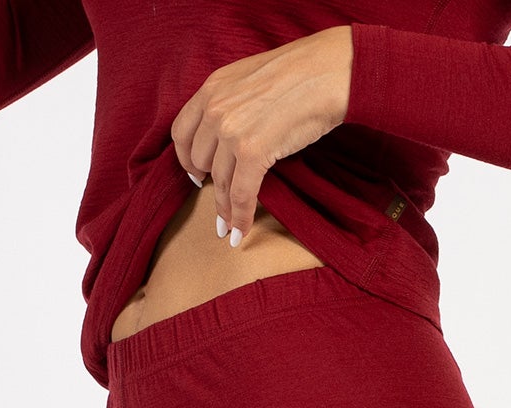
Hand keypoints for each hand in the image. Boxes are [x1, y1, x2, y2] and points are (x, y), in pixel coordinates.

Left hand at [171, 27, 352, 246]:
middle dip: (211, 183)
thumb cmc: (301, 73)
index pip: (181, 132)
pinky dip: (240, 218)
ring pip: (219, 184)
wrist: (330, 70)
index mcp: (212, 87)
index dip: (186, 159)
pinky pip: (240, 195)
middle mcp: (216, 108)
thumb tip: (229, 134)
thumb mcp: (251, 79)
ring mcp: (232, 131)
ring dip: (225, 210)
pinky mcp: (253, 152)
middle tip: (222, 198)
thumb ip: (232, 102)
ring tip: (229, 227)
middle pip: (199, 161)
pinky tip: (240, 233)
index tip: (197, 174)